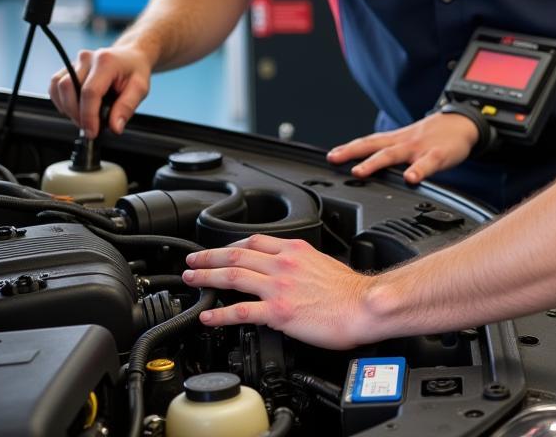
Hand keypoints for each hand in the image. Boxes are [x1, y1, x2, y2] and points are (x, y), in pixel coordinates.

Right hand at [48, 44, 151, 136]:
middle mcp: (87, 58)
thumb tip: (115, 127)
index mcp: (106, 61)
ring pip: (58, 86)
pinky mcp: (68, 67)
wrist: (131, 56)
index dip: (88, 116)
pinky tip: (74, 108)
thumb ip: (127, 107)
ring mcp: (76, 61)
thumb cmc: (135, 70)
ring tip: (83, 117)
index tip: (92, 132)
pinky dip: (60, 101)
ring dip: (66, 108)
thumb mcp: (140, 88)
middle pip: (68, 88)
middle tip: (90, 127)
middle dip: (76, 114)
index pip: (89, 92)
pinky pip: (55, 85)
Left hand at [183, 234, 372, 348]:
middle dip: (209, 257)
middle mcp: (283, 264)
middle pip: (236, 254)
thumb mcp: (323, 262)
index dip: (231, 244)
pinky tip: (207, 316)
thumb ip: (301, 262)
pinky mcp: (278, 311)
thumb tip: (290, 269)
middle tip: (192, 261)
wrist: (362, 306)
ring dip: (207, 277)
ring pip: (233, 276)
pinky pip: (240, 311)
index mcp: (294, 250)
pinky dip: (219, 313)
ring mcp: (278, 287)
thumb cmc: (349, 290)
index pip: (254, 240)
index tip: (219, 250)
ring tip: (192, 280)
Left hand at [326, 113, 479, 183]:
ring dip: (375, 162)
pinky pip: (428, 163)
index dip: (348, 149)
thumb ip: (391, 155)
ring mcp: (419, 148)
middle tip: (335, 159)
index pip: (368, 142)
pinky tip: (411, 178)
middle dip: (352, 152)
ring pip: (394, 154)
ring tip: (360, 171)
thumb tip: (371, 169)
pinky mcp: (438, 154)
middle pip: (374, 146)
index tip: (330, 156)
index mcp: (396, 140)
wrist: (462, 123)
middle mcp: (403, 142)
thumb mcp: (409, 142)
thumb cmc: (433, 136)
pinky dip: (418, 170)